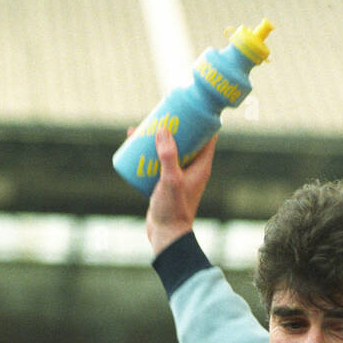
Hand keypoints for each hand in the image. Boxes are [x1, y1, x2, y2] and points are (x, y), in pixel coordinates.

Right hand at [125, 124, 217, 254]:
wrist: (166, 236)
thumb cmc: (173, 210)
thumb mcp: (170, 180)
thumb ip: (168, 156)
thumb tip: (163, 128)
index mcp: (201, 165)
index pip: (207, 135)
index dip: (199, 118)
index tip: (187, 105)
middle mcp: (193, 169)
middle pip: (186, 139)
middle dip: (173, 125)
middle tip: (159, 112)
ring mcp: (179, 175)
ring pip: (170, 149)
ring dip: (157, 138)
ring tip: (141, 128)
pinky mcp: (165, 183)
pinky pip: (158, 162)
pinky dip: (148, 152)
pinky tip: (134, 146)